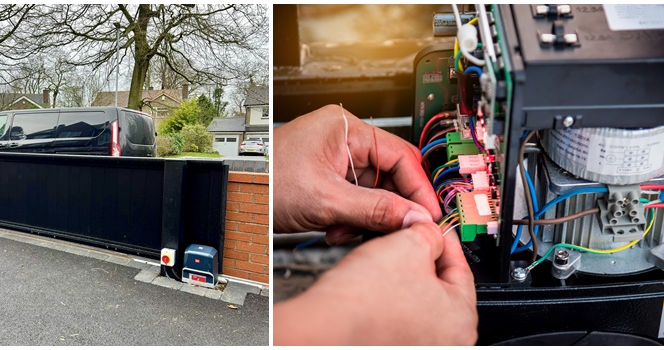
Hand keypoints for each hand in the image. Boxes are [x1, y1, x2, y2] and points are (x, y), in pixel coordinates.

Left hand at [273, 104, 441, 243]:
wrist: (235, 199)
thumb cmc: (266, 183)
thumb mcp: (325, 200)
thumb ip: (374, 209)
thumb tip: (413, 217)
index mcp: (345, 128)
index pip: (400, 156)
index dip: (417, 188)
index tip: (428, 215)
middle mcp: (344, 139)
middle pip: (390, 175)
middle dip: (389, 206)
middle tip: (395, 230)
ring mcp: (337, 160)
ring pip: (375, 192)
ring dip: (368, 217)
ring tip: (348, 231)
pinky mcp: (330, 179)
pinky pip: (358, 200)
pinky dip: (354, 219)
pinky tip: (338, 229)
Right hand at [273, 220, 477, 344]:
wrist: (324, 328)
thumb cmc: (364, 300)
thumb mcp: (409, 245)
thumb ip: (429, 233)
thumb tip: (431, 231)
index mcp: (462, 319)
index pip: (461, 266)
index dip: (442, 238)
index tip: (431, 226)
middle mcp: (447, 340)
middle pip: (440, 284)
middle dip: (422, 258)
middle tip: (408, 239)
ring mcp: (419, 346)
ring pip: (417, 298)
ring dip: (403, 276)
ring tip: (386, 259)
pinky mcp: (393, 346)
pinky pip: (399, 315)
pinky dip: (390, 297)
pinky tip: (375, 284)